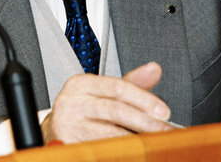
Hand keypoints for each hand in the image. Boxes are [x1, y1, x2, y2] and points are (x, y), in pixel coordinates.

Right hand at [41, 62, 172, 143]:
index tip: (163, 111)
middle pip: (115, 109)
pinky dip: (119, 150)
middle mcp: (71, 101)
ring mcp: (67, 123)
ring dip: (135, 139)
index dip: (143, 99)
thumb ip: (131, 83)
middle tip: (164, 130)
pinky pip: (99, 147)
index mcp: (81, 83)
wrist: (56, 129)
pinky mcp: (66, 142)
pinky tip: (132, 151)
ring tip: (152, 142)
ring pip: (108, 132)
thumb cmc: (84, 110)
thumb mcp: (104, 92)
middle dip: (144, 121)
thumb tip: (154, 70)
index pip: (117, 87)